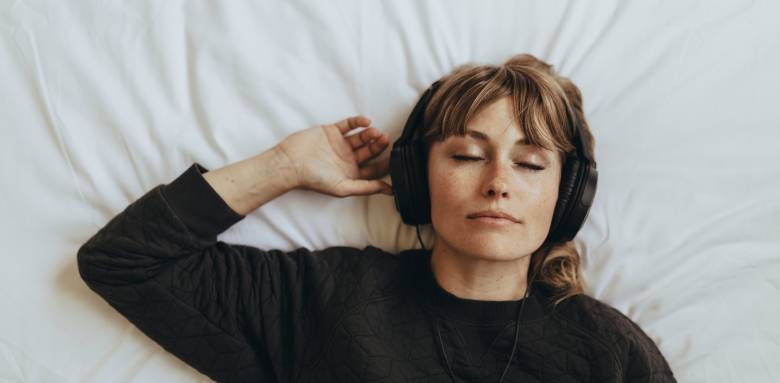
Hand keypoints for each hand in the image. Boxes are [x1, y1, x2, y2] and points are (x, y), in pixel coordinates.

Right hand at [275, 115, 393, 197]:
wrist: (291, 163)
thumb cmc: (314, 179)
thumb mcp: (343, 188)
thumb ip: (366, 188)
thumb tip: (388, 190)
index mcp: (351, 174)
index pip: (374, 169)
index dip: (385, 164)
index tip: (394, 159)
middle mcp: (348, 159)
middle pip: (370, 152)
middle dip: (379, 146)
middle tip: (385, 139)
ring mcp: (340, 144)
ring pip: (361, 137)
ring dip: (370, 134)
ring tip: (375, 132)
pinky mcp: (332, 131)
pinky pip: (349, 125)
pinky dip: (358, 121)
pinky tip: (366, 122)